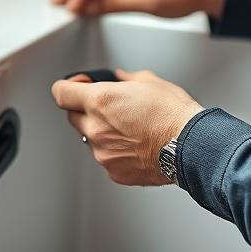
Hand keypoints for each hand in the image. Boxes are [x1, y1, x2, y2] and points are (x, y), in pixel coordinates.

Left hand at [51, 69, 203, 185]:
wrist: (189, 145)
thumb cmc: (173, 113)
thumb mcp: (150, 82)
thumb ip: (126, 79)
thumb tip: (120, 79)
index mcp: (101, 101)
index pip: (61, 93)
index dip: (68, 87)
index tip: (77, 86)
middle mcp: (96, 128)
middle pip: (73, 117)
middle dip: (86, 110)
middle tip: (110, 107)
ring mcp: (103, 153)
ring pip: (91, 139)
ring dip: (103, 132)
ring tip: (130, 128)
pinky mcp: (113, 171)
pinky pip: (106, 157)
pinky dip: (116, 151)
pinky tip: (136, 144)